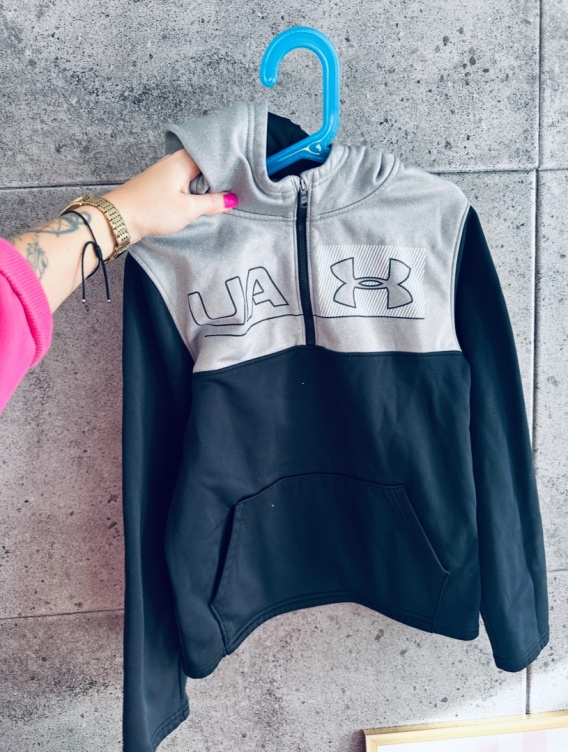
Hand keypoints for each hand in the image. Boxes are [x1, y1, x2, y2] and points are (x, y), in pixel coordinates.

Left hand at [102, 148, 237, 244]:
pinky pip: (183, 183)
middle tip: (237, 188)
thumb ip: (212, 203)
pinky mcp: (160, 185)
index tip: (243, 175)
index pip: (213, 155)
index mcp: (183, 160)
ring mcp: (166, 172)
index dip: (229, 165)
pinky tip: (201, 201)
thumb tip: (231, 199)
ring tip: (221, 197)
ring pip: (194, 175)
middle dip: (218, 176)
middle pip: (204, 164)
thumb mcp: (188, 209)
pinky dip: (193, 191)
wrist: (118, 218)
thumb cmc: (151, 210)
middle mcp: (174, 161)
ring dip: (205, 186)